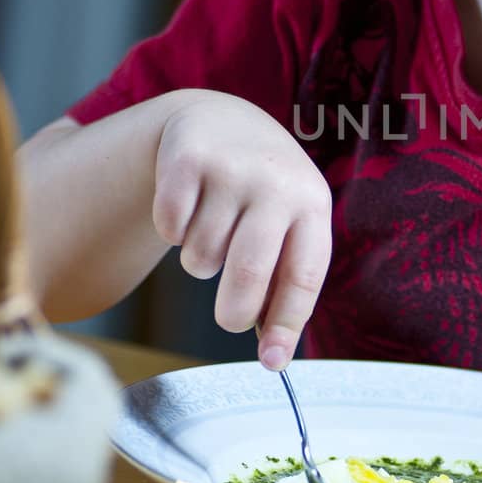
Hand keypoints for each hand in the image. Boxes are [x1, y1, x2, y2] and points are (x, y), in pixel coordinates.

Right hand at [152, 93, 332, 370]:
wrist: (223, 119)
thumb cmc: (262, 193)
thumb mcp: (289, 226)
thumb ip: (283, 286)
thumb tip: (273, 358)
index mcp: (312, 204)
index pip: (303, 275)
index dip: (286, 324)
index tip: (272, 362)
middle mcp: (276, 183)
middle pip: (248, 274)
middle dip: (233, 313)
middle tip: (228, 319)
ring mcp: (230, 168)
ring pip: (201, 257)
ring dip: (200, 261)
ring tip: (214, 230)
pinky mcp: (185, 159)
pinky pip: (169, 230)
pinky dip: (172, 232)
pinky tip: (188, 206)